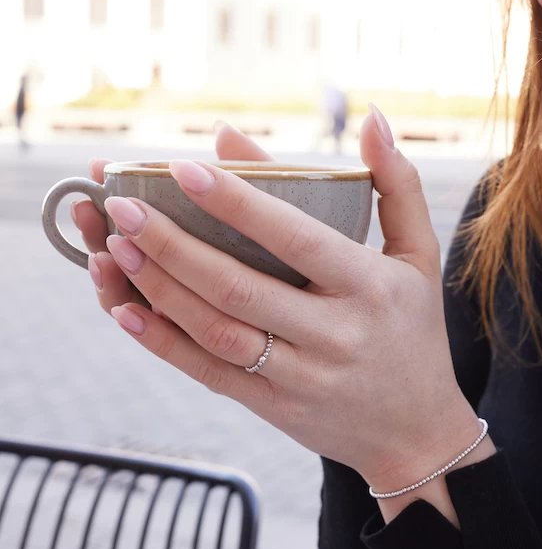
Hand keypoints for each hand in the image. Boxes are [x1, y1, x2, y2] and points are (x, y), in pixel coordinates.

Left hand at [86, 106, 480, 494]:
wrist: (415, 433)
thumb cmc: (413, 332)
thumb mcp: (419, 257)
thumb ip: (396, 185)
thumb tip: (372, 115)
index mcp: (369, 287)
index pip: (294, 238)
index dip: (236, 202)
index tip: (184, 167)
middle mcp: (333, 334)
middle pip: (238, 287)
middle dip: (172, 243)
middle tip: (122, 204)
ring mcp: (300, 377)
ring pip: (216, 330)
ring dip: (158, 287)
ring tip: (114, 246)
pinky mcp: (273, 407)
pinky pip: (209, 372)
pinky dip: (163, 342)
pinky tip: (125, 309)